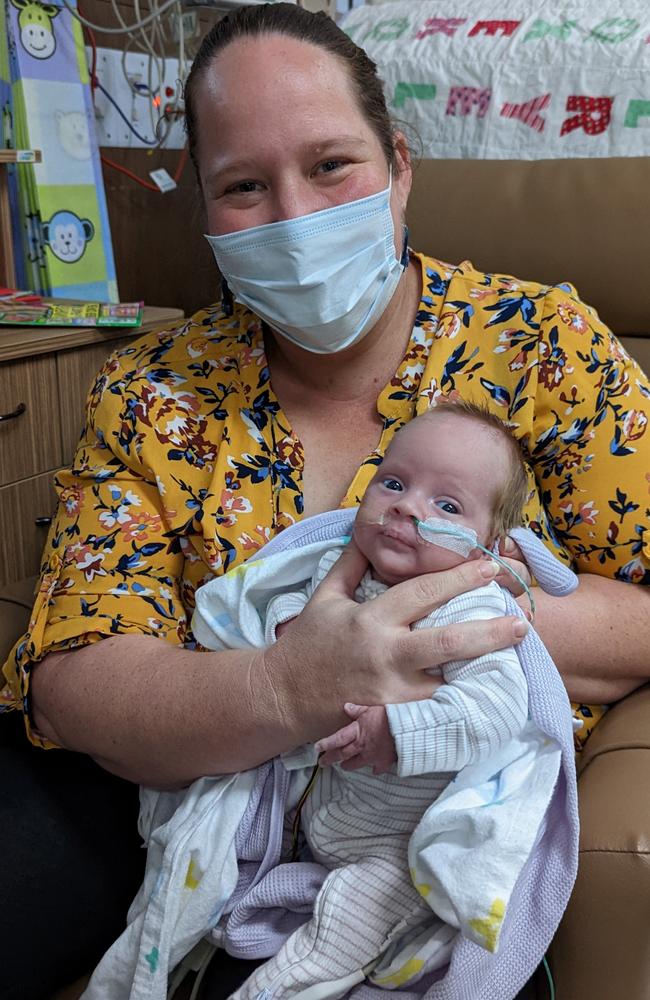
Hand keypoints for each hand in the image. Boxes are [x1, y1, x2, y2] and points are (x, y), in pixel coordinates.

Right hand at [258, 538, 527, 742]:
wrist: (281, 697)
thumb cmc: (305, 645)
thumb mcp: (324, 597)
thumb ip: (350, 565)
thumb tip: (368, 533)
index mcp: (371, 618)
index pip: (422, 592)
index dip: (459, 578)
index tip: (489, 567)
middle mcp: (385, 654)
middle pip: (449, 642)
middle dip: (491, 631)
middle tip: (522, 622)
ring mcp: (391, 692)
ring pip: (448, 683)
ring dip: (482, 674)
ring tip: (515, 663)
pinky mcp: (392, 721)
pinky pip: (433, 712)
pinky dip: (458, 704)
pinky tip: (484, 698)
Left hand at [315, 703, 396, 774]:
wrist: (405, 730)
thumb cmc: (387, 717)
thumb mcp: (370, 710)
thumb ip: (357, 711)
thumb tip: (346, 707)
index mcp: (356, 732)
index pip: (337, 739)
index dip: (326, 744)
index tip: (317, 748)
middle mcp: (361, 746)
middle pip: (342, 754)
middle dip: (331, 758)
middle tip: (322, 763)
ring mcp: (371, 756)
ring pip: (355, 764)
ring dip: (347, 765)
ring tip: (343, 767)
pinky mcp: (383, 762)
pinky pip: (376, 769)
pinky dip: (374, 769)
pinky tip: (373, 770)